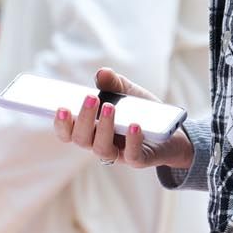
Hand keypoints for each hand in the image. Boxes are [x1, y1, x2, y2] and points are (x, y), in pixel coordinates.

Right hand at [53, 67, 193, 170]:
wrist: (171, 131)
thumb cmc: (141, 112)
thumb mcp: (127, 93)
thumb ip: (113, 84)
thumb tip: (102, 73)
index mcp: (91, 129)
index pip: (68, 132)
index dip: (61, 124)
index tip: (61, 108)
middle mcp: (100, 143)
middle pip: (81, 139)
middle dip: (84, 119)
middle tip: (91, 98)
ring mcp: (118, 153)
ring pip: (101, 149)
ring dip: (104, 128)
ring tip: (110, 107)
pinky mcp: (139, 160)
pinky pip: (132, 156)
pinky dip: (132, 141)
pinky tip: (134, 125)